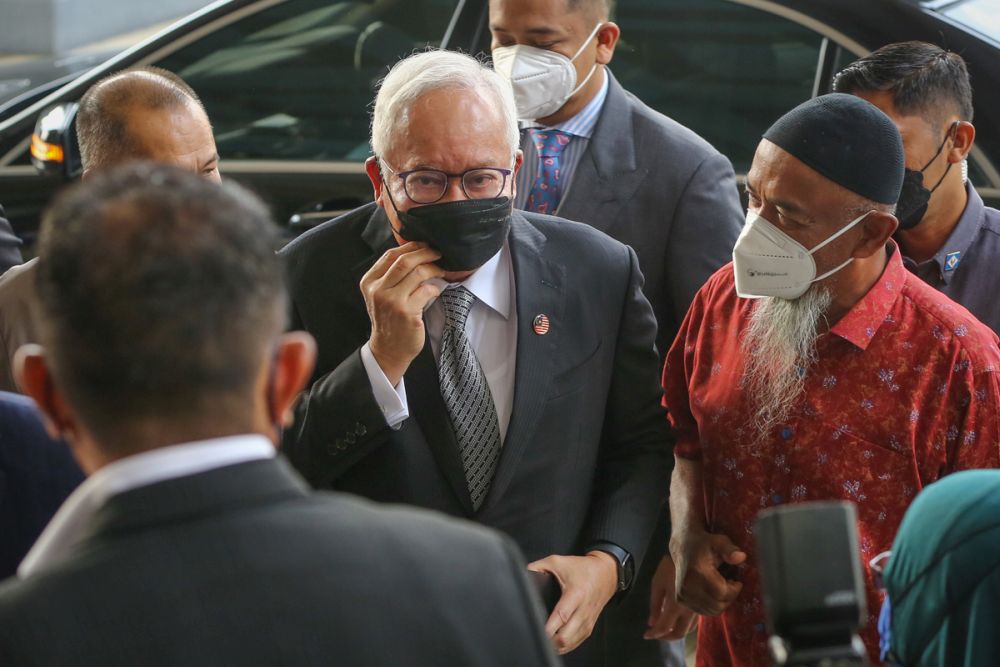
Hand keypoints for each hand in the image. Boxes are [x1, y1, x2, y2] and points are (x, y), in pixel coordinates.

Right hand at [360, 242, 443, 384]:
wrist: (388, 349)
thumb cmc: (389, 319)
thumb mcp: (380, 295)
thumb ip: (390, 275)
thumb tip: (415, 252)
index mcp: (369, 282)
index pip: (390, 254)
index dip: (411, 246)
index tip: (425, 245)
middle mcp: (378, 290)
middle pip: (405, 260)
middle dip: (425, 252)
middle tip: (438, 253)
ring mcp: (392, 301)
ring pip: (417, 273)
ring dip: (434, 269)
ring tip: (441, 271)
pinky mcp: (407, 312)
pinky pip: (427, 290)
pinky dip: (435, 288)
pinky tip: (436, 291)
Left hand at [527, 552, 617, 654]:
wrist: (606, 574)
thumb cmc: (583, 569)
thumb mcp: (558, 561)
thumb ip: (539, 567)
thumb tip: (523, 574)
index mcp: (576, 593)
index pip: (562, 615)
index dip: (549, 628)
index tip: (538, 632)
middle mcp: (583, 609)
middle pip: (566, 635)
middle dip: (551, 640)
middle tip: (538, 636)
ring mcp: (588, 620)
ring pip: (571, 643)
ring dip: (557, 645)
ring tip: (544, 641)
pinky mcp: (590, 626)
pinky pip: (577, 643)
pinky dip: (566, 646)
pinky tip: (556, 644)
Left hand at [644, 555, 697, 639]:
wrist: (692, 555)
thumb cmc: (670, 566)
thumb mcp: (657, 582)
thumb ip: (654, 604)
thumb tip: (652, 622)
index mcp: (675, 604)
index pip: (664, 627)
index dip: (654, 634)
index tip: (646, 635)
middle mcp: (688, 610)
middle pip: (679, 633)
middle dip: (666, 637)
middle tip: (656, 634)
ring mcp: (697, 608)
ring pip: (688, 629)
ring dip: (676, 633)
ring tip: (665, 629)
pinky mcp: (703, 605)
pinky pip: (693, 621)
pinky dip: (684, 625)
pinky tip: (676, 620)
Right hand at [670, 530, 745, 615]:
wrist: (682, 546)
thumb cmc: (704, 543)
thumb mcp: (719, 541)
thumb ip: (730, 549)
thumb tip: (741, 557)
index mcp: (697, 571)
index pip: (722, 593)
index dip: (734, 590)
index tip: (738, 581)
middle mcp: (687, 585)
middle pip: (717, 605)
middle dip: (729, 597)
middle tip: (731, 585)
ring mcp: (682, 594)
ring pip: (711, 610)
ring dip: (722, 602)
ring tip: (722, 587)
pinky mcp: (681, 599)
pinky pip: (703, 611)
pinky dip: (713, 605)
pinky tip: (713, 592)